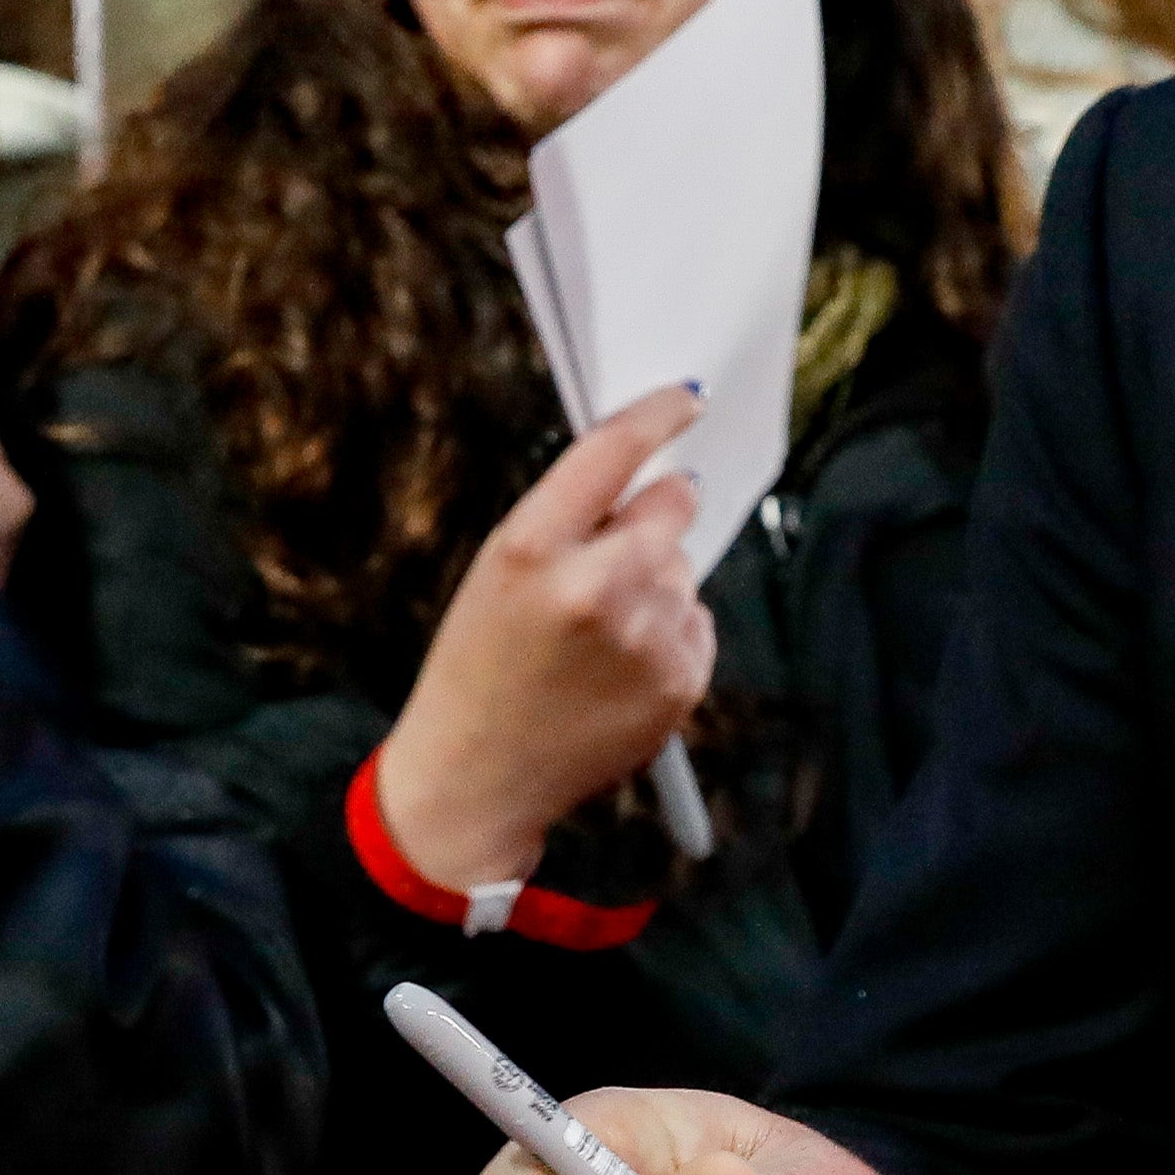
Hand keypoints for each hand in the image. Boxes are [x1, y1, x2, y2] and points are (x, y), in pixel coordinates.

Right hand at [371, 389, 714, 885]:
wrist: (477, 777)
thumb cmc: (478, 667)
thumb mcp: (495, 573)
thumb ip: (567, 521)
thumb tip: (649, 478)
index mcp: (531, 547)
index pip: (614, 450)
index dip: (659, 413)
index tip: (688, 397)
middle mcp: (594, 586)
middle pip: (671, 503)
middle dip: (655, 515)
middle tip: (614, 556)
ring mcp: (644, 638)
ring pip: (684, 567)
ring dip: (655, 584)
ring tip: (597, 638)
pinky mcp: (679, 683)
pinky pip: (697, 621)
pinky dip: (670, 633)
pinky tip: (619, 668)